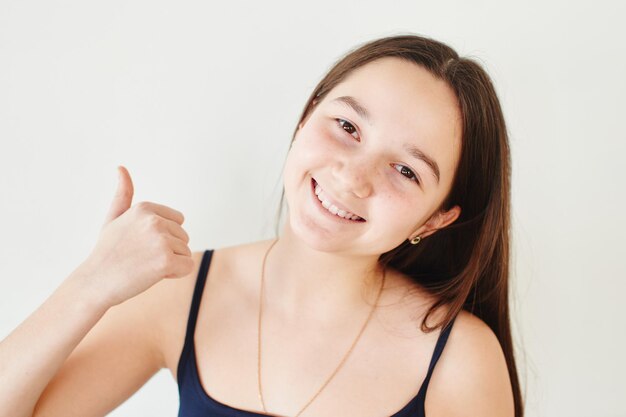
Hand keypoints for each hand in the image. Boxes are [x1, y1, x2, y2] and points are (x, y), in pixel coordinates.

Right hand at [74, 166, 193, 307]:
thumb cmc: (107, 252)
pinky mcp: (165, 261)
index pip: (178, 221)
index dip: (164, 237)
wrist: (95, 283)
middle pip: (184, 237)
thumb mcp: (114, 218)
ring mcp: (160, 240)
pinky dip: (176, 274)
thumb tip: (121, 167)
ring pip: (186, 252)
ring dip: (171, 263)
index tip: (141, 244)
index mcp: (145, 208)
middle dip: (168, 250)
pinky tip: (153, 274)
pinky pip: (187, 266)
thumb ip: (123, 194)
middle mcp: (154, 220)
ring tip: (144, 266)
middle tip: (141, 258)